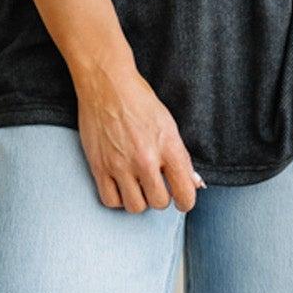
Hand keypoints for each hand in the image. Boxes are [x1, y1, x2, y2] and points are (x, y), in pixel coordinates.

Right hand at [73, 56, 204, 211]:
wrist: (106, 84)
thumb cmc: (139, 101)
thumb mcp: (169, 125)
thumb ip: (181, 157)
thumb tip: (193, 182)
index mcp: (168, 147)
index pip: (185, 192)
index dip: (186, 201)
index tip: (182, 200)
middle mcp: (145, 159)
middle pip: (159, 203)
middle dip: (160, 198)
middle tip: (156, 186)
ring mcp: (120, 165)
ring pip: (135, 207)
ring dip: (139, 200)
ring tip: (138, 187)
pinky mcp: (99, 166)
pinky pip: (110, 200)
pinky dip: (117, 198)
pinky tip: (121, 186)